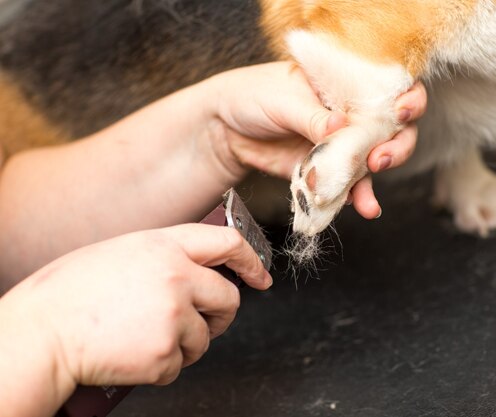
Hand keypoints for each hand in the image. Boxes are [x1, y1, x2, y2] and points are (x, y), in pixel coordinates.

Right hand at [0, 223, 270, 415]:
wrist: (42, 333)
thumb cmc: (72, 293)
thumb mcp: (123, 253)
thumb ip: (166, 256)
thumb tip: (200, 270)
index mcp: (165, 246)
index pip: (227, 243)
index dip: (250, 260)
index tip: (261, 276)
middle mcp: (177, 277)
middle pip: (228, 298)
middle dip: (220, 314)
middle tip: (203, 322)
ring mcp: (174, 315)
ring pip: (206, 337)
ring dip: (186, 344)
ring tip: (146, 338)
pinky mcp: (166, 353)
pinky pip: (180, 364)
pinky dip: (162, 366)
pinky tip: (133, 354)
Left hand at [205, 62, 426, 218]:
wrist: (223, 129)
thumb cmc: (252, 96)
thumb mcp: (283, 98)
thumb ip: (313, 116)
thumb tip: (339, 127)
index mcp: (347, 84)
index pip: (391, 88)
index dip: (408, 98)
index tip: (403, 111)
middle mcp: (353, 113)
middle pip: (394, 128)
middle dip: (398, 145)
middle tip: (381, 159)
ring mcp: (342, 143)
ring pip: (375, 160)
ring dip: (377, 179)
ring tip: (368, 198)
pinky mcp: (327, 170)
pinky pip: (347, 184)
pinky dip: (354, 197)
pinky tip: (361, 207)